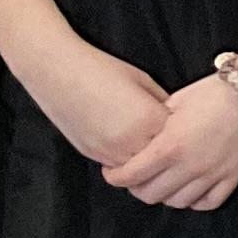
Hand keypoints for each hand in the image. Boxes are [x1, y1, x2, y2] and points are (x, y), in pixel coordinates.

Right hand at [34, 45, 177, 171]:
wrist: (58, 71)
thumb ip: (162, 104)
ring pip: (139, 168)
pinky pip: (118, 166)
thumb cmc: (103, 69)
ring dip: (143, 157)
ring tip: (140, 136)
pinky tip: (123, 140)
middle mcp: (131, 141)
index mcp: (149, 119)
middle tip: (160, 133)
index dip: (178, 129)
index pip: (177, 136)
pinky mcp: (92, 156)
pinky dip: (124, 158)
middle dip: (162, 146)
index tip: (176, 121)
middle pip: (160, 157)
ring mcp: (110, 152)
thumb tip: (175, 120)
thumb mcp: (143, 81)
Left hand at [103, 74, 237, 210]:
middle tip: (135, 176)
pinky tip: (190, 189)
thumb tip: (142, 135)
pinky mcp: (233, 177)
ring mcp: (213, 175)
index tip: (111, 172)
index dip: (114, 177)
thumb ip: (156, 124)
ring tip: (163, 182)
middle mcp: (189, 166)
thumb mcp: (176, 102)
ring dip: (165, 195)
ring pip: (177, 202)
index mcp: (170, 146)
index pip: (131, 175)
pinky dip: (194, 200)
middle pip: (150, 194)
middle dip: (136, 187)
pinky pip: (208, 203)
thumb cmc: (214, 91)